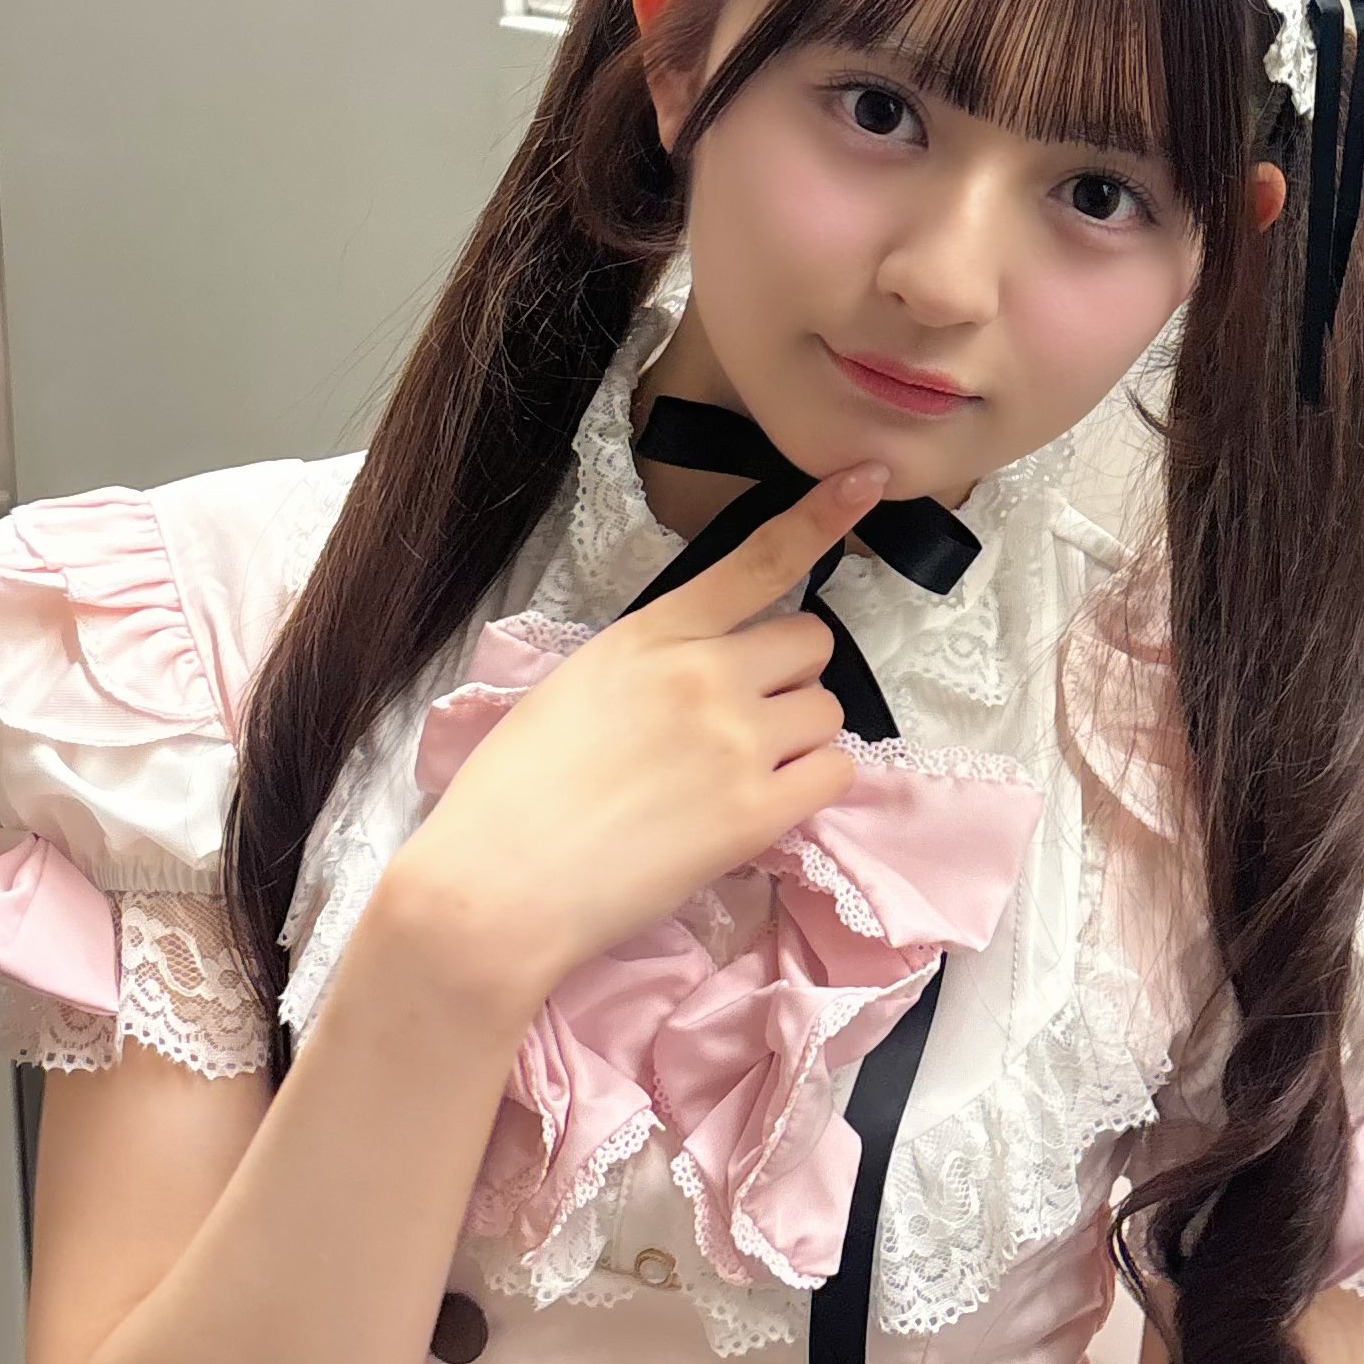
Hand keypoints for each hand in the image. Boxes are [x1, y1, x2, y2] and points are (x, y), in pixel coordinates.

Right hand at [375, 467, 883, 1030]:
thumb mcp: (578, 686)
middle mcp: (704, 674)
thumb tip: (705, 666)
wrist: (497, 885)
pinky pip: (836, 773)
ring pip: (827, 711)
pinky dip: (812, 786)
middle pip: (809, 643)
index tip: (866, 478)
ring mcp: (737, 742)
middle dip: (789, 677)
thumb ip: (651, 660)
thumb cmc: (515, 791)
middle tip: (745, 720)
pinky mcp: (757, 813)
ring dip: (800, 738)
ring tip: (739, 774)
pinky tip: (762, 805)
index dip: (822, 515)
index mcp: (651, 634)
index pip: (755, 560)